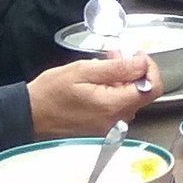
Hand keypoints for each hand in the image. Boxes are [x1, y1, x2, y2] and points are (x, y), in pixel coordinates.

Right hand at [27, 51, 158, 140]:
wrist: (31, 114)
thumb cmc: (51, 92)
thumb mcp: (83, 70)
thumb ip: (117, 68)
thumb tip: (142, 63)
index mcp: (113, 105)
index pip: (152, 88)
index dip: (150, 68)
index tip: (137, 56)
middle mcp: (116, 120)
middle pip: (143, 93)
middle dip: (134, 70)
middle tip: (116, 55)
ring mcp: (110, 126)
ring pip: (131, 98)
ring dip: (123, 79)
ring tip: (104, 65)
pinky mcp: (103, 127)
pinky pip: (119, 106)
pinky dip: (115, 90)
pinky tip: (99, 80)